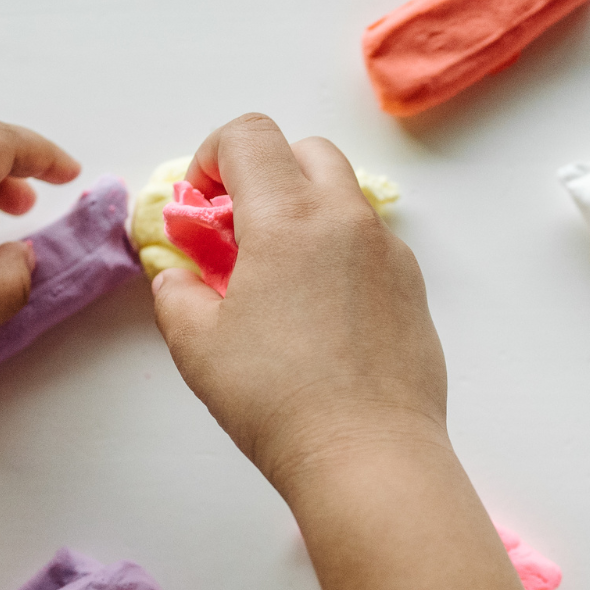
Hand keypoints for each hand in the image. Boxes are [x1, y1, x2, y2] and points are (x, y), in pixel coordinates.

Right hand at [150, 113, 446, 494]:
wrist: (368, 454)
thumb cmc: (277, 400)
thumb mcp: (197, 345)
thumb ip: (176, 292)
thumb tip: (178, 276)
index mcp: (290, 217)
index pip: (249, 136)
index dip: (211, 157)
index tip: (199, 207)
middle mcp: (347, 220)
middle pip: (305, 152)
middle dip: (264, 174)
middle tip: (235, 235)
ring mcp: (389, 253)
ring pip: (343, 197)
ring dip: (304, 212)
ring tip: (277, 278)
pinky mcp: (413, 288)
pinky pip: (370, 244)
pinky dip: (338, 251)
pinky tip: (318, 312)